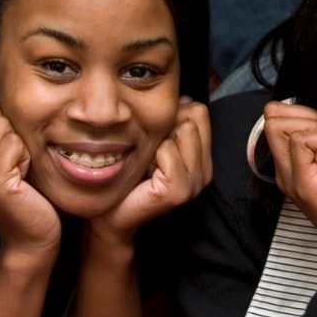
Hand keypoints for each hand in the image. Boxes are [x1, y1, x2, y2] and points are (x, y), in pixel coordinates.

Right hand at [0, 88, 59, 264]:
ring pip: (4, 127)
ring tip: (17, 173)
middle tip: (12, 165)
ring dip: (20, 148)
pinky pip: (15, 144)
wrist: (29, 237)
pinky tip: (23, 179)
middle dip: (11, 134)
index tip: (1, 154)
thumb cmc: (20, 194)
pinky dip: (27, 158)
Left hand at [90, 97, 212, 248]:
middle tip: (150, 153)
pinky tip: (143, 173)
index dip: (173, 115)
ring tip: (146, 163)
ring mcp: (195, 183)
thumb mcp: (154, 146)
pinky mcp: (179, 191)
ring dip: (157, 141)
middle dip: (166, 126)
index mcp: (202, 161)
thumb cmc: (128, 179)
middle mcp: (205, 172)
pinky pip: (168, 150)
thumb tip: (184, 99)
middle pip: (193, 116)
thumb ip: (172, 125)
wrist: (111, 217)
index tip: (155, 139)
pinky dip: (151, 155)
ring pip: (183, 129)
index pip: (200, 112)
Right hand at [262, 101, 316, 266]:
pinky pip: (302, 141)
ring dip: (315, 130)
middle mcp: (285, 171)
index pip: (275, 116)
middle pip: (274, 117)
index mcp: (291, 165)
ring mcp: (291, 179)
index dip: (301, 112)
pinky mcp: (304, 185)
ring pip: (283, 125)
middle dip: (306, 117)